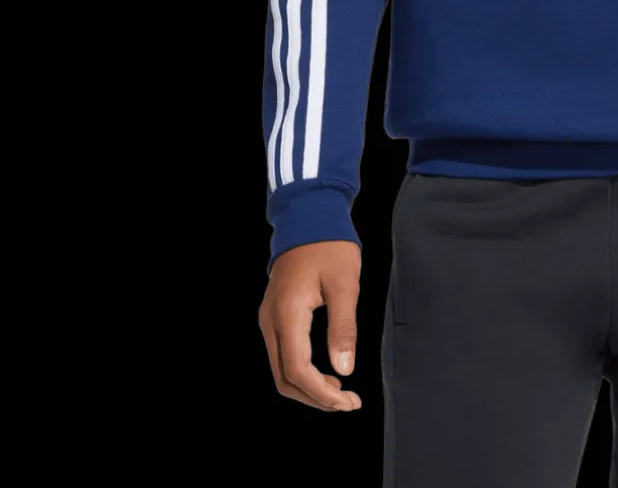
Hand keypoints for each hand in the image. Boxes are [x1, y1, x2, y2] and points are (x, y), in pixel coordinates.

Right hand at [259, 240, 364, 411]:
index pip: (297, 370)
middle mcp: (270, 321)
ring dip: (309, 386)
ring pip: (281, 369)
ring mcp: (269, 319)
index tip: (348, 402)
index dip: (322, 394)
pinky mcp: (274, 315)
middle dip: (315, 397)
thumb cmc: (329, 245)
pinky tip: (326, 371)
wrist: (308, 216)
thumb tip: (344, 369)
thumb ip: (343, 328)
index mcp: (287, 314)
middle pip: (284, 378)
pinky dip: (302, 370)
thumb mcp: (344, 284)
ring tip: (341, 391)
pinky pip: (282, 354)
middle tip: (348, 403)